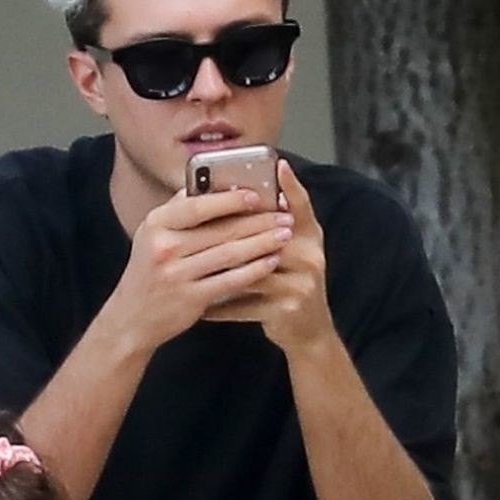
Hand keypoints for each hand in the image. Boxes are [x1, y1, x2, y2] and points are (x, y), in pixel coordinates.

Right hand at [100, 187, 293, 352]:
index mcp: (156, 223)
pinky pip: (230, 280)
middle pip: (220, 229)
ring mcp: (177, 274)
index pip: (198, 205)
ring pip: (229, 254)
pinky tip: (271, 261)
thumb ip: (179, 210)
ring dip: (262, 243)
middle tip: (285, 215)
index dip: (230, 199)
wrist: (131, 318)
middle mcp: (164, 247)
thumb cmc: (149, 271)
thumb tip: (212, 182)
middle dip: (258, 221)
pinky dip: (254, 270)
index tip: (258, 195)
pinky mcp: (190, 298)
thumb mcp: (153, 235)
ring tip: (285, 235)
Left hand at [204, 162, 332, 351]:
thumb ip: (269, 228)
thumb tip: (234, 195)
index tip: (279, 165)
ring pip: (251, 269)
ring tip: (189, 264)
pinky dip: (219, 305)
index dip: (291, 186)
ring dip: (219, 268)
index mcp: (310, 238)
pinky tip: (199, 305)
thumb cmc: (289, 285)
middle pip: (267, 236)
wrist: (308, 333)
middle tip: (198, 225)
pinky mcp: (286, 310)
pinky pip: (243, 304)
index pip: (302, 206)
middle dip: (232, 230)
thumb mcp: (289, 253)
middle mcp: (310, 258)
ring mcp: (300, 285)